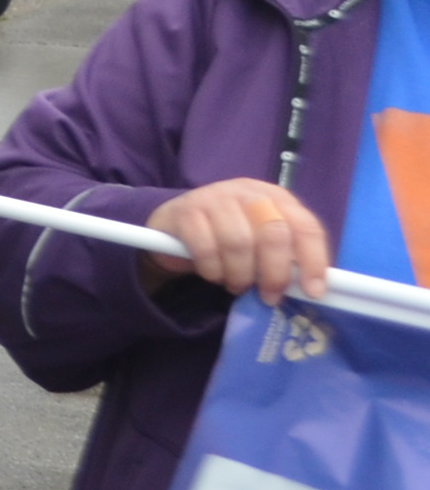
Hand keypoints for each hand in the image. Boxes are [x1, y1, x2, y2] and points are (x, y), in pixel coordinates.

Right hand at [144, 177, 332, 304]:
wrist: (176, 223)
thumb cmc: (228, 236)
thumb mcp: (261, 240)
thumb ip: (285, 256)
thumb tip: (309, 289)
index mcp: (276, 198)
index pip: (305, 226)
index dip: (313, 260)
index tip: (312, 291)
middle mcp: (248, 193)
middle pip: (273, 234)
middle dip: (274, 273)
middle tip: (269, 296)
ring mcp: (214, 198)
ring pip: (238, 243)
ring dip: (240, 274)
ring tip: (236, 285)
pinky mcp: (186, 212)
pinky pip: (205, 248)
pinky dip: (212, 269)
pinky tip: (213, 275)